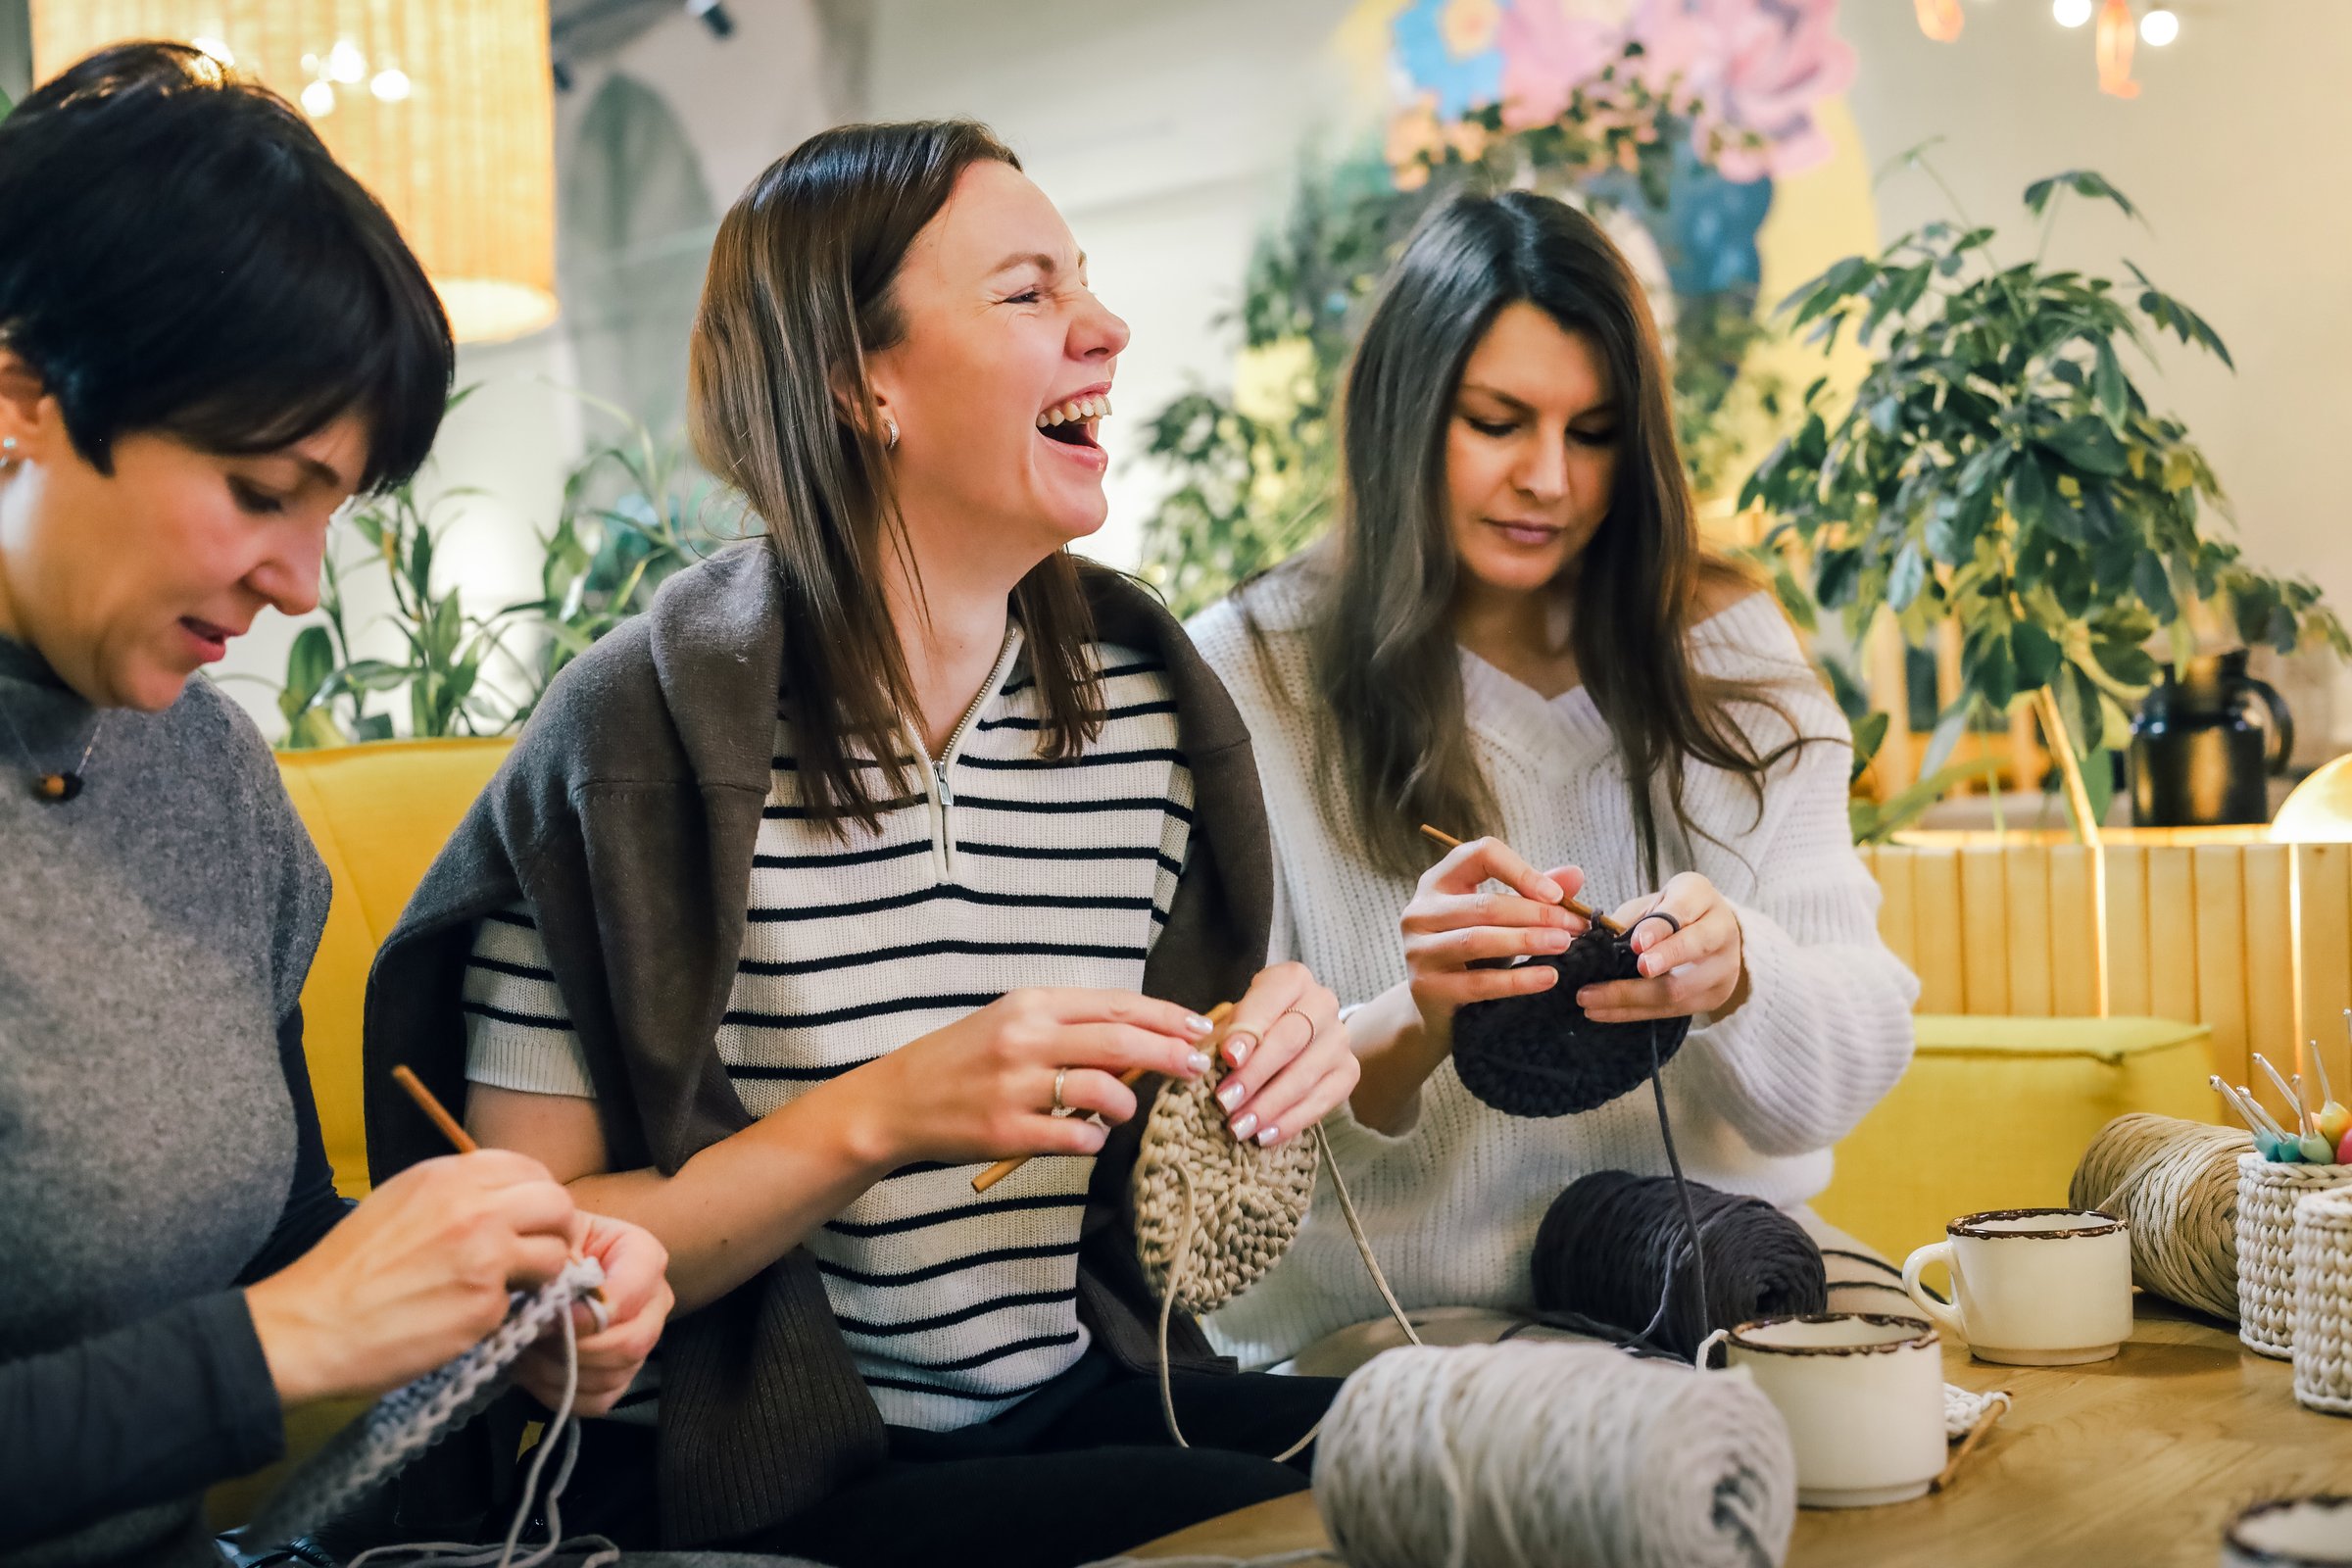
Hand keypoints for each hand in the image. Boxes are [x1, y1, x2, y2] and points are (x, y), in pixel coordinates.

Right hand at [245, 1150, 576, 1405]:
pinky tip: (465, 1316)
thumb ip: (457, 1194)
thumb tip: (504, 1201)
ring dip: (541, 1274)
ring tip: (506, 1288)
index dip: (538, 1197)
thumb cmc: (346, 1270)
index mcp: (451, 1175)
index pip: (531, 1169)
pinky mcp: (485, 1304)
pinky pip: (520, 1302)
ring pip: (555, 1254)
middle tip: (538, 1255)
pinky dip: (502, 1311)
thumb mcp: (400, 1201)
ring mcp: (485, 1255)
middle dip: (556, 1230)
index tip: (531, 1220)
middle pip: (558, 1204)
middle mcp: (475, 1207)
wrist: (309, 1325)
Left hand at [511, 1211, 673, 1416]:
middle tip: (537, 1338)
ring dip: (562, 1371)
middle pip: (633, 1342)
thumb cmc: (553, 1246)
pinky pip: (600, 1401)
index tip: (551, 1317)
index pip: (631, 1292)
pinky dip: (562, 1393)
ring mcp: (642, 1341)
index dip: (590, 1313)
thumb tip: (557, 1302)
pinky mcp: (622, 1374)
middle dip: (577, 1348)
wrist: (547, 1267)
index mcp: (644, 1257)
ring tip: (529, 1351)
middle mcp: (655, 1301)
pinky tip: (535, 1371)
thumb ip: (560, 1257)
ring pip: (613, 1376)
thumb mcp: (555, 1238)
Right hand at [844, 988, 1217, 1167]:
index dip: (1165, 1016)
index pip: (1116, 1004)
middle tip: (1198, 1067)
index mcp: (1031, 1004)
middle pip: (1120, 1040)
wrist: (897, 1101)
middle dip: (1170, 1054)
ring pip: (1102, 1091)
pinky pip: (1075, 1138)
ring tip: (1123, 1111)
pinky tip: (1089, 1138)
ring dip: (1127, 1105)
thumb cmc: (962, 1060)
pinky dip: (1094, 1140)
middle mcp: (1026, 1038)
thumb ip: (1068, 1027)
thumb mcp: (1011, 1023)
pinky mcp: (1008, 1131)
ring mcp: (1016, 1086)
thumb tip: (1138, 1038)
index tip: (1199, 1028)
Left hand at [1207, 962, 1356, 1148]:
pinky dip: (1291, 1121)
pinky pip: (1323, 1100)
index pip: (1270, 1002)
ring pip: (1305, 1075)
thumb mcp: (1235, 1016)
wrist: (1295, 1030)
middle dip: (1255, 1075)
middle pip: (1290, 1041)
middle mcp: (1323, 1004)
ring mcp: (1340, 1039)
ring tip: (1239, 1127)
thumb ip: (1224, 1033)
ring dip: (1269, 1105)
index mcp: (1293, 979)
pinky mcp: (1349, 1071)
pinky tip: (1265, 1136)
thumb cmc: (1256, 1023)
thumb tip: (1204, 1061)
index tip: (1228, 1057)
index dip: (1248, 1030)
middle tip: (1225, 1102)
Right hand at [1400, 835, 1585, 1051]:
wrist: (1436, 1007)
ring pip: (1478, 940)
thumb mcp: (1500, 919)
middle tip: (1574, 927)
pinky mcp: (1425, 986)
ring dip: (1527, 941)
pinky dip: (1517, 980)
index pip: (1479, 855)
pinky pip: (1479, 982)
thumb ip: (1532, 894)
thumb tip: (1575, 875)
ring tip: (1563, 945)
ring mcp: (1418, 949)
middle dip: (1536, 914)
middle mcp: (1420, 911)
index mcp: (1439, 882)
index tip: (1557, 895)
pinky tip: (1547, 977)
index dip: (1520, 870)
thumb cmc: (1472, 954)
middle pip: (1484, 905)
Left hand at [1578, 872, 1746, 1022]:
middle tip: (1613, 976)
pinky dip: (1633, 1012)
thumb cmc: (1673, 910)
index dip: (1658, 929)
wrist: (1715, 930)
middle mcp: (1721, 930)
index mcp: (1700, 896)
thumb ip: (1631, 918)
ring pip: (1678, 989)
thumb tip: (1593, 944)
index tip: (1635, 945)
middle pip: (1689, 952)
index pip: (1681, 910)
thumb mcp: (1654, 900)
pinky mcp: (1714, 997)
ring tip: (1590, 1000)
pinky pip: (1671, 1010)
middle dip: (1652, 966)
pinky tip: (1602, 1011)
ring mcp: (1722, 967)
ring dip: (1629, 998)